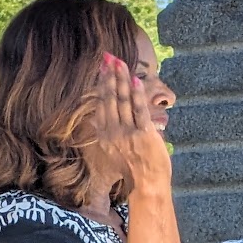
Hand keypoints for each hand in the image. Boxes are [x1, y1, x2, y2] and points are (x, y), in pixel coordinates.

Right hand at [82, 52, 169, 191]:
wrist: (146, 185)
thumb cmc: (133, 171)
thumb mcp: (112, 152)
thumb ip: (105, 134)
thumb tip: (95, 120)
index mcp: (104, 135)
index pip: (101, 104)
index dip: (102, 84)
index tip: (102, 68)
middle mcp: (113, 132)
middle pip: (110, 98)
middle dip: (110, 76)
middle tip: (109, 57)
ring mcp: (127, 133)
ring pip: (123, 101)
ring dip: (122, 80)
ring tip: (120, 63)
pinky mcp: (143, 134)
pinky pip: (139, 111)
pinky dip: (137, 94)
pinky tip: (135, 80)